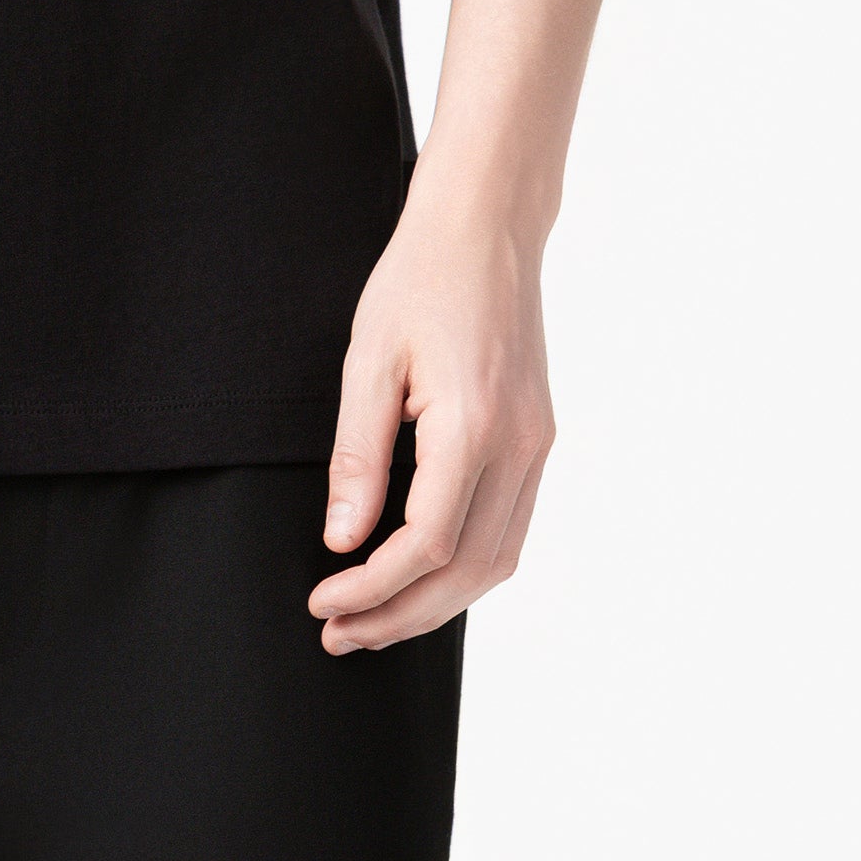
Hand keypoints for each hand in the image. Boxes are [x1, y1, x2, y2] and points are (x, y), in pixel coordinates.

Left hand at [305, 188, 556, 653]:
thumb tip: (341, 539)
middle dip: (400, 616)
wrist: (488, 225)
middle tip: (339, 635)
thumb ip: (357, 455)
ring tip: (373, 620)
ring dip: (436, 604)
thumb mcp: (369, 358)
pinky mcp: (539, 439)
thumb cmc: (419, 279)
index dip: (372, 588)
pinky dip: (467, 569)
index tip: (322, 602)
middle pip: (467, 572)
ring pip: (497, 562)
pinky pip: (511, 528)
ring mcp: (538, 446)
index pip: (427, 544)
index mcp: (474, 425)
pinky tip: (421, 576)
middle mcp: (519, 446)